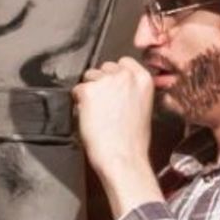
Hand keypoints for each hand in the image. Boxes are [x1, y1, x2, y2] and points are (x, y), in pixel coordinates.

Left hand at [73, 58, 155, 174]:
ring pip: (89, 77)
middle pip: (104, 67)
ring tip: (98, 113)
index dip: (114, 75)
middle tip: (104, 105)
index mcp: (143, 79)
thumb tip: (117, 87)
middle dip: (101, 83)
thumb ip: (132, 90)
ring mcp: (106, 81)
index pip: (124, 62)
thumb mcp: (143, 107)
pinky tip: (89, 117)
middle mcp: (125, 75)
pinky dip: (78, 103)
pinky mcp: (88, 91)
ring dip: (89, 92)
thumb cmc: (132, 141)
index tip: (113, 88)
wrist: (123, 157)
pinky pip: (76, 91)